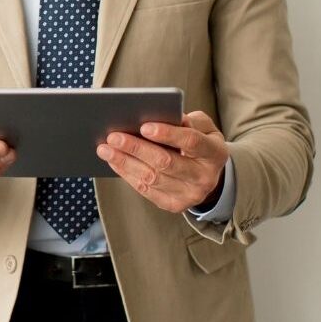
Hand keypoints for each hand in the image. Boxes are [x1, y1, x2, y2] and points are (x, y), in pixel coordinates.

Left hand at [97, 111, 228, 213]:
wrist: (208, 174)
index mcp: (215, 153)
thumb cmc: (200, 142)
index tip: (144, 126)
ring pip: (151, 178)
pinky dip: (127, 174)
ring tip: (105, 148)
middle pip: (166, 162)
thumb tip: (161, 116)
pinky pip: (145, 190)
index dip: (167, 134)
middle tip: (113, 136)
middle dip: (136, 148)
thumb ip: (187, 120)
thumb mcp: (203, 127)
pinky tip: (114, 161)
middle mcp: (204, 177)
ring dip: (124, 162)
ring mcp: (189, 195)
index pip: (191, 142)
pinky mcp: (174, 205)